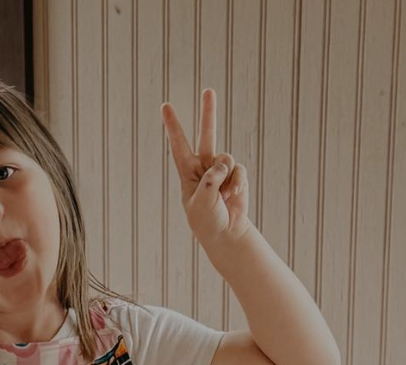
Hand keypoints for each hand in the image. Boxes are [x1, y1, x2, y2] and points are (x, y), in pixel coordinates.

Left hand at [162, 88, 248, 247]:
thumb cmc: (207, 221)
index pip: (178, 145)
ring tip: (223, 196)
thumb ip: (211, 179)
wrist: (226, 233)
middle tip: (208, 90)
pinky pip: (239, 170)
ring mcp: (221, 169)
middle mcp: (204, 166)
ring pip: (226, 158)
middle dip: (208, 112)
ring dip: (227, 178)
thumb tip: (224, 164)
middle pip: (206, 134)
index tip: (165, 106)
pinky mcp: (236, 175)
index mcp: (187, 172)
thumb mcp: (202, 202)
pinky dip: (238, 183)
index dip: (173, 125)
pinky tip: (233, 196)